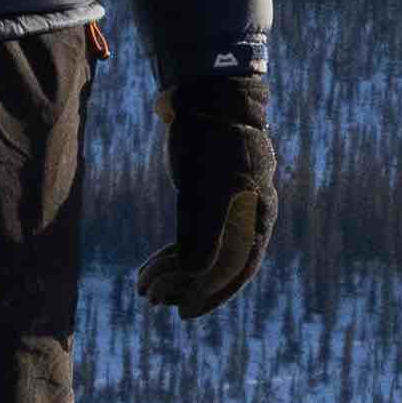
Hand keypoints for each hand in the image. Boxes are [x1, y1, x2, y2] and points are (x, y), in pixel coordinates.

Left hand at [141, 54, 275, 315]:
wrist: (206, 91)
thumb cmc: (210, 139)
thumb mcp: (204, 190)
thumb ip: (202, 236)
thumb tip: (192, 278)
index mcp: (258, 215)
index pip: (238, 269)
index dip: (211, 295)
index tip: (182, 312)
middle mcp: (247, 213)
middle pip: (218, 264)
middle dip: (185, 286)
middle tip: (152, 300)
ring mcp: (227, 201)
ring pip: (202, 250)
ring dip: (174, 272)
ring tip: (143, 288)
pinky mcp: (206, 189)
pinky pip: (192, 231)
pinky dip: (172, 251)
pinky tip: (150, 264)